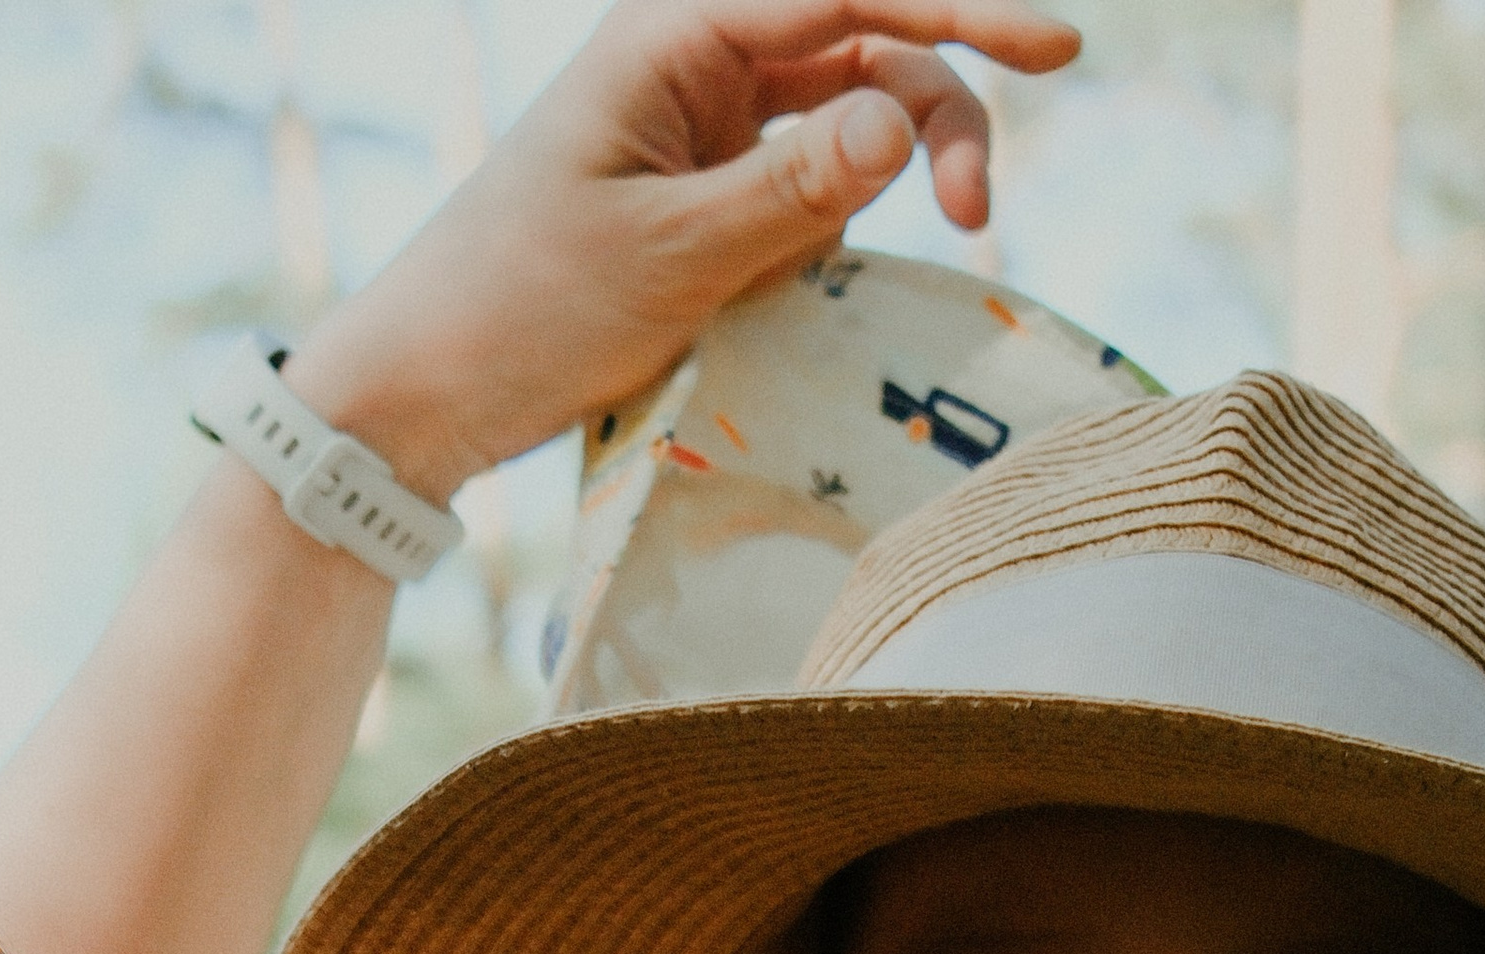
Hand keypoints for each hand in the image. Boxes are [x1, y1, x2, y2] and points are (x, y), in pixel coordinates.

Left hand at [280, 1, 1081, 500]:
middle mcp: (698, 60)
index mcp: (674, 35)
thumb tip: (904, 120)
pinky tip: (850, 265)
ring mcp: (708, 125)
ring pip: (853, 109)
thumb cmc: (526, 308)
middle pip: (865, 42)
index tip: (1055, 46)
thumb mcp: (671, 256)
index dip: (956, 9)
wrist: (429, 384)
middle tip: (977, 213)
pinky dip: (855, 210)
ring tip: (944, 239)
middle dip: (942, 102)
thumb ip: (793, 188)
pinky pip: (816, 177)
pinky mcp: (712, 191)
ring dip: (908, 161)